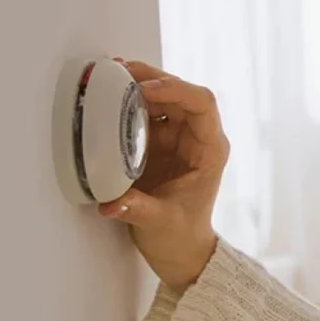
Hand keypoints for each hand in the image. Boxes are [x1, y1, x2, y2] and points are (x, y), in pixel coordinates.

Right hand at [97, 59, 227, 291]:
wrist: (179, 249)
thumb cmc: (180, 236)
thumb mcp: (160, 223)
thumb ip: (137, 210)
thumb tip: (110, 202)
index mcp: (210, 150)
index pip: (202, 104)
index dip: (176, 90)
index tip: (146, 90)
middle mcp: (197, 137)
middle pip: (180, 93)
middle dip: (152, 78)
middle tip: (121, 71)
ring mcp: (177, 138)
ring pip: (162, 98)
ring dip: (139, 84)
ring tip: (111, 75)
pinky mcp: (158, 143)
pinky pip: (145, 113)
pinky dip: (128, 102)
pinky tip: (109, 94)